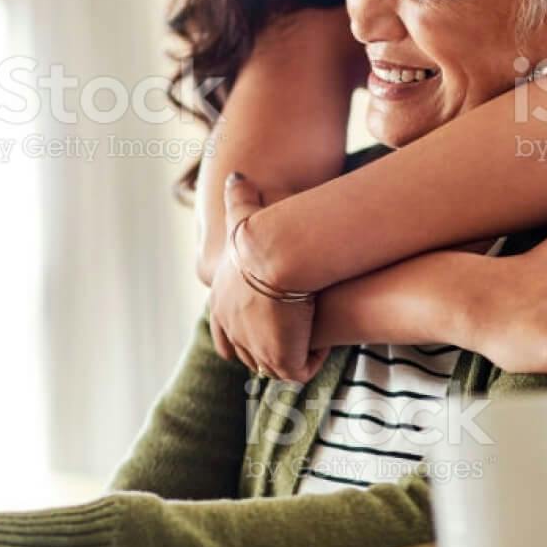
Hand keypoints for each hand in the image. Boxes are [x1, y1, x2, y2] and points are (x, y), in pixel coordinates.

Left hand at [208, 172, 326, 382]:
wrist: (276, 254)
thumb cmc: (261, 235)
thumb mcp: (243, 216)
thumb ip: (238, 198)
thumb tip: (236, 176)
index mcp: (221, 305)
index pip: (224, 335)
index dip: (243, 334)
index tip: (267, 326)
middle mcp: (232, 331)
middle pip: (248, 355)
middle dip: (269, 349)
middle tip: (294, 336)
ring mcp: (255, 349)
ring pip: (273, 366)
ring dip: (292, 354)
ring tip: (313, 339)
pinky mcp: (281, 359)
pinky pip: (298, 370)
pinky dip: (312, 360)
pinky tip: (325, 342)